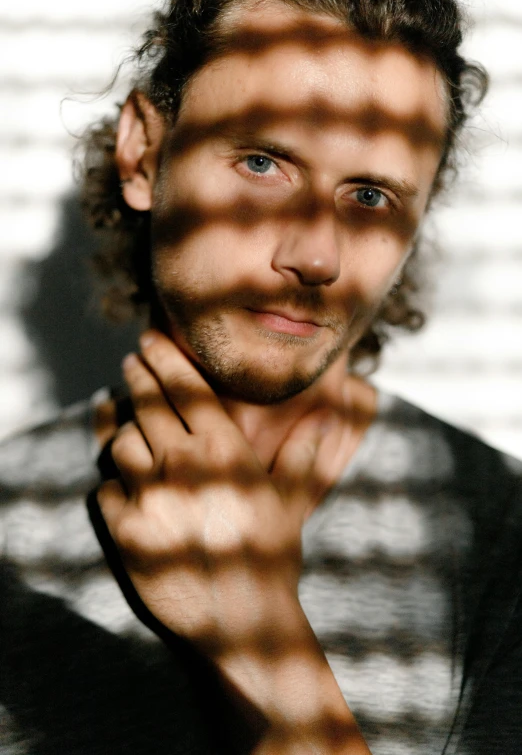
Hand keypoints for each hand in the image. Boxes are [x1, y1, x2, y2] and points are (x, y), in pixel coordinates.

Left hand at [97, 330, 330, 655]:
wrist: (243, 621)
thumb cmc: (271, 558)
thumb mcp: (290, 500)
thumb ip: (303, 453)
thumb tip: (328, 416)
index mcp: (223, 450)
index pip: (185, 388)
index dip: (164, 359)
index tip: (148, 340)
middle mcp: (182, 464)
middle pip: (147, 404)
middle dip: (137, 375)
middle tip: (130, 361)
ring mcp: (149, 497)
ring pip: (121, 443)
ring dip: (121, 427)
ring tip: (120, 416)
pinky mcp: (127, 531)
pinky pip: (108, 489)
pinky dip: (113, 480)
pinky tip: (121, 478)